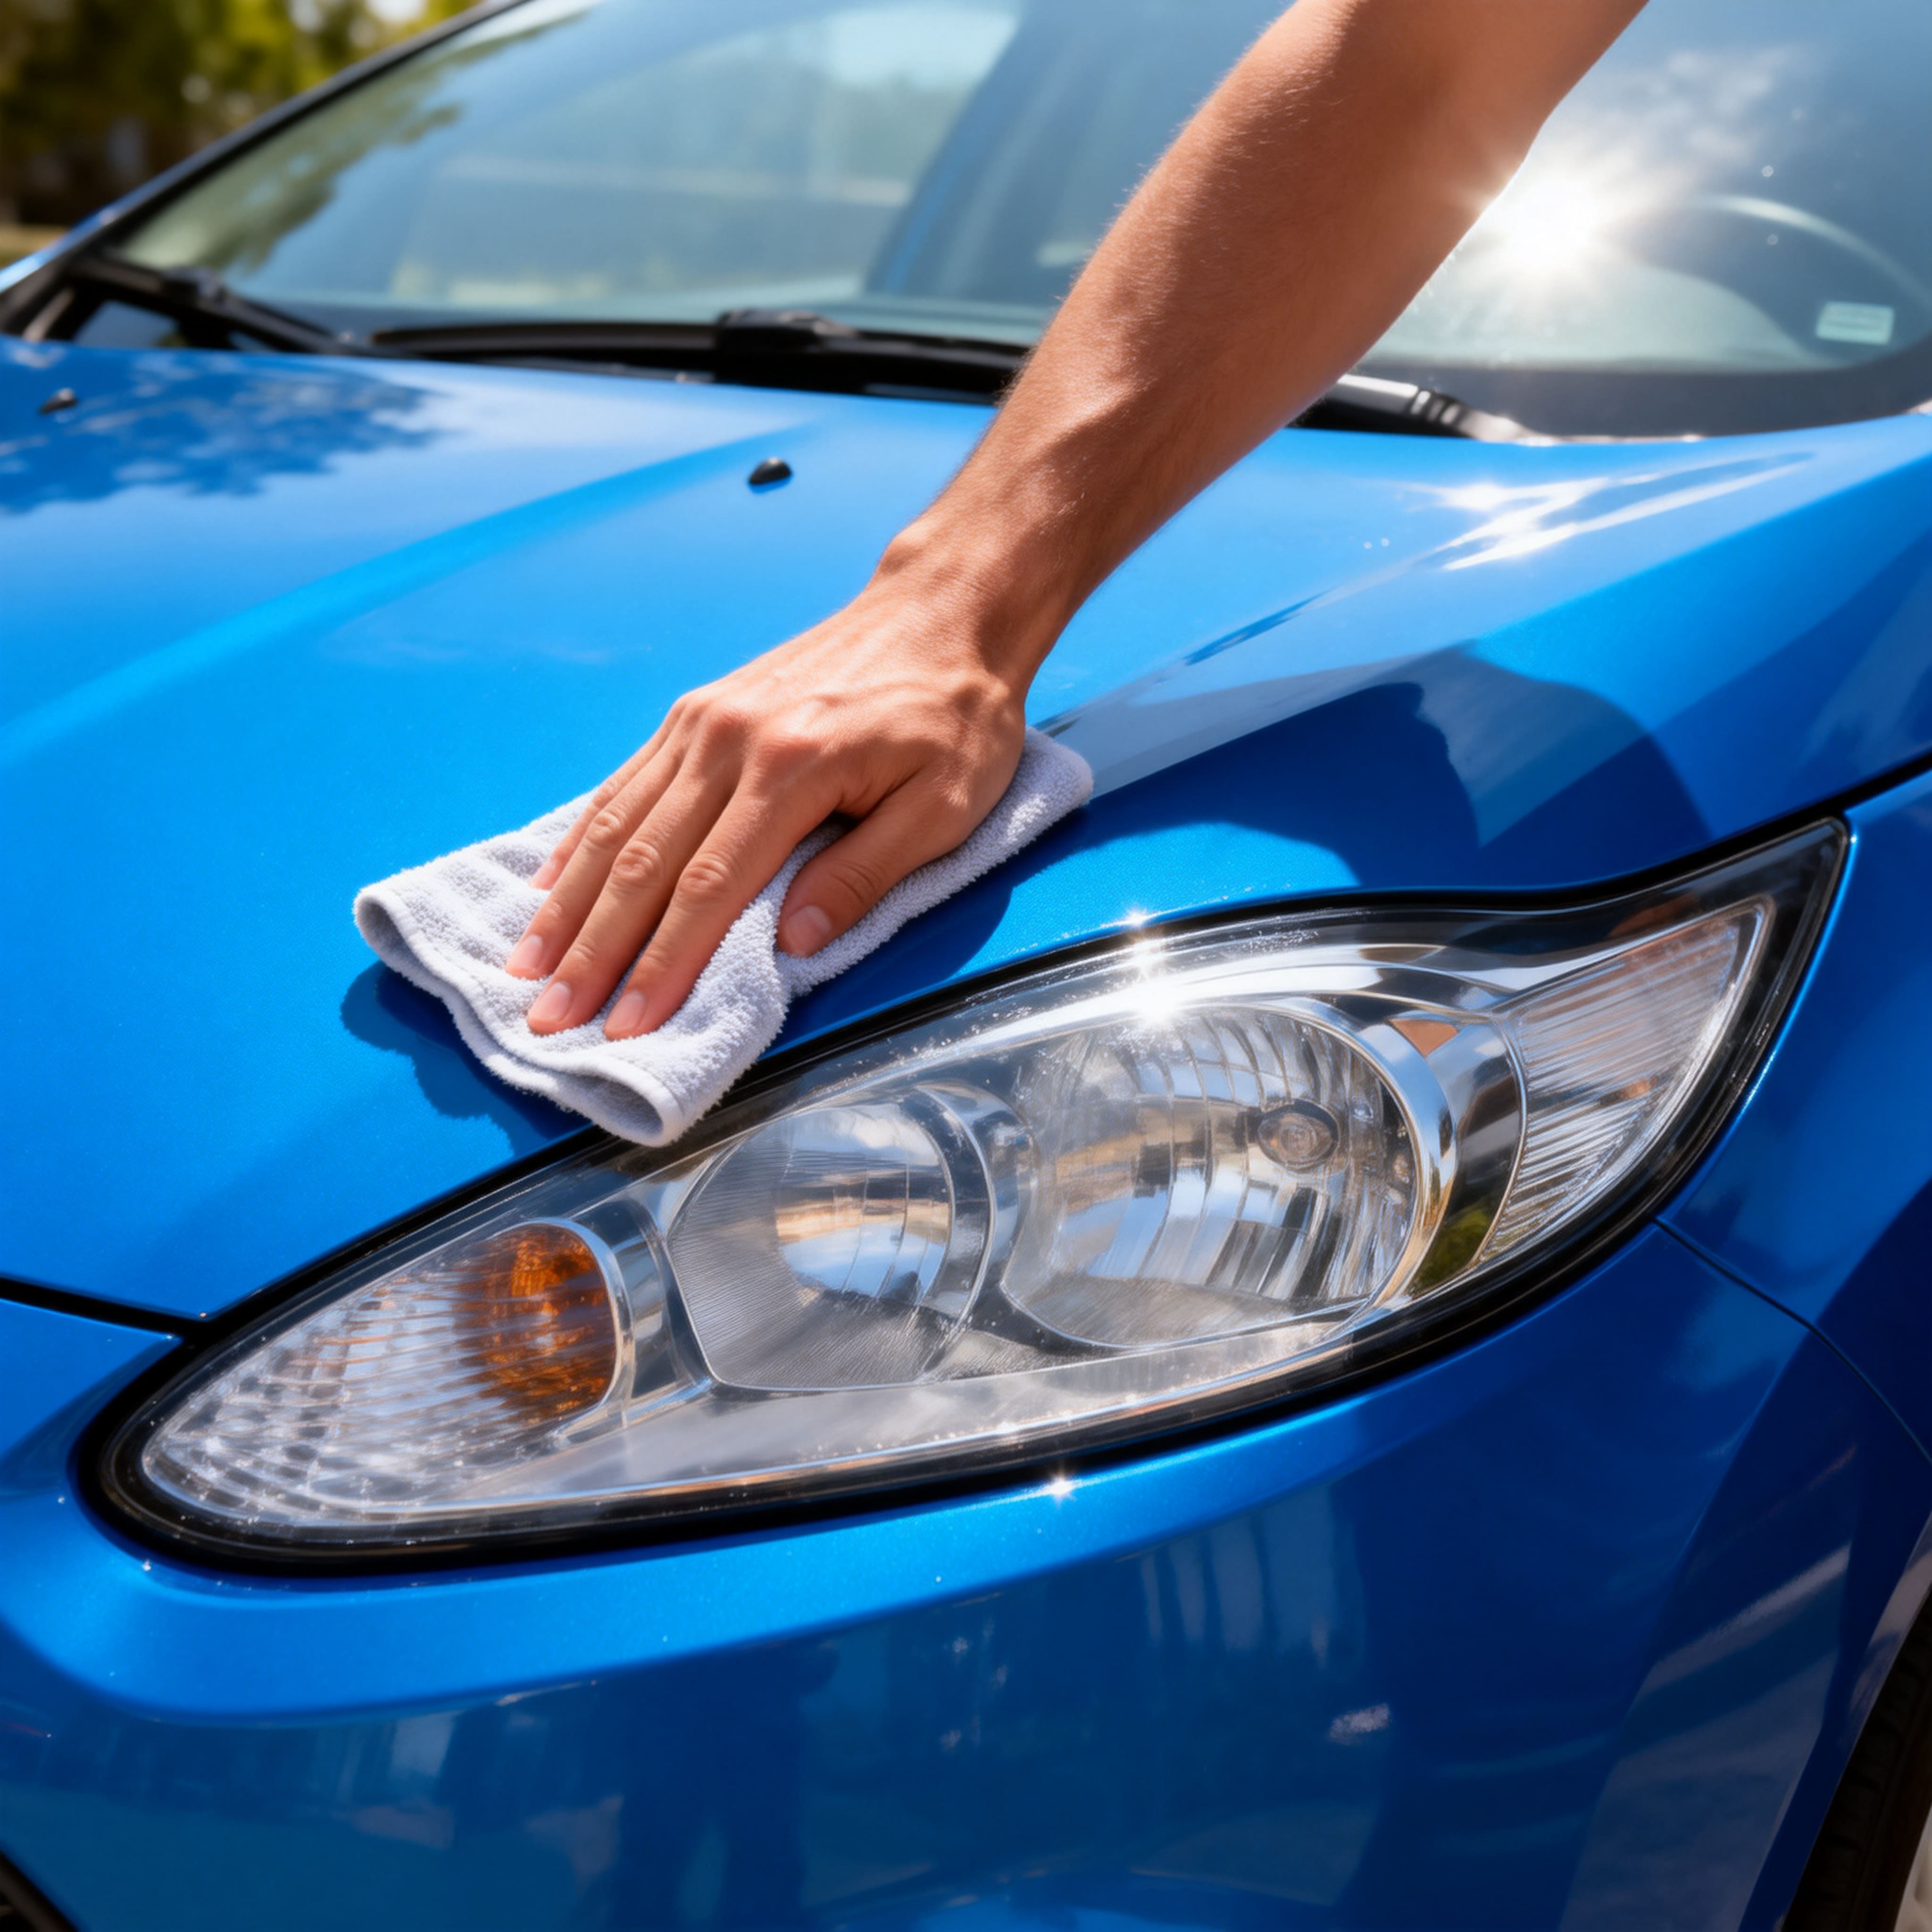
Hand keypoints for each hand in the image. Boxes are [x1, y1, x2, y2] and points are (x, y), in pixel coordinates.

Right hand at [506, 579, 1029, 1038]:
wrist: (942, 613)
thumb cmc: (955, 717)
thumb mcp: (946, 806)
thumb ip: (867, 875)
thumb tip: (794, 946)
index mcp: (792, 766)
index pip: (709, 888)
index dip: (663, 964)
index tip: (627, 1026)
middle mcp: (730, 739)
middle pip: (644, 862)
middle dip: (592, 951)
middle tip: (549, 1019)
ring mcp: (704, 720)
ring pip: (617, 824)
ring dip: (569, 904)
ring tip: (528, 968)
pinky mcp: (697, 711)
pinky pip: (625, 784)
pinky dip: (582, 842)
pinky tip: (553, 889)